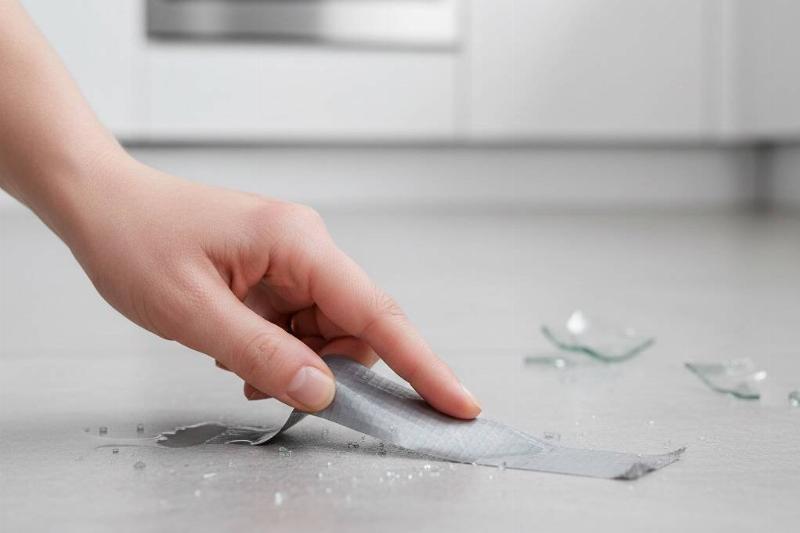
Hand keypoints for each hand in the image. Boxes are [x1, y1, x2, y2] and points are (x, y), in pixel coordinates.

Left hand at [63, 157, 480, 417]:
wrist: (102, 204)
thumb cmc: (137, 240)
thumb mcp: (194, 312)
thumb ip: (263, 356)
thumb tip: (325, 393)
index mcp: (298, 244)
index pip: (378, 314)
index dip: (423, 365)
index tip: (459, 402)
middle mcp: (306, 246)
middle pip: (355, 327)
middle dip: (330, 369)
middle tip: (280, 390)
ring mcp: (292, 258)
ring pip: (326, 330)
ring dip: (296, 360)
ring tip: (237, 363)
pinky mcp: (276, 270)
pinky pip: (299, 323)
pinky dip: (280, 348)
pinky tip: (238, 349)